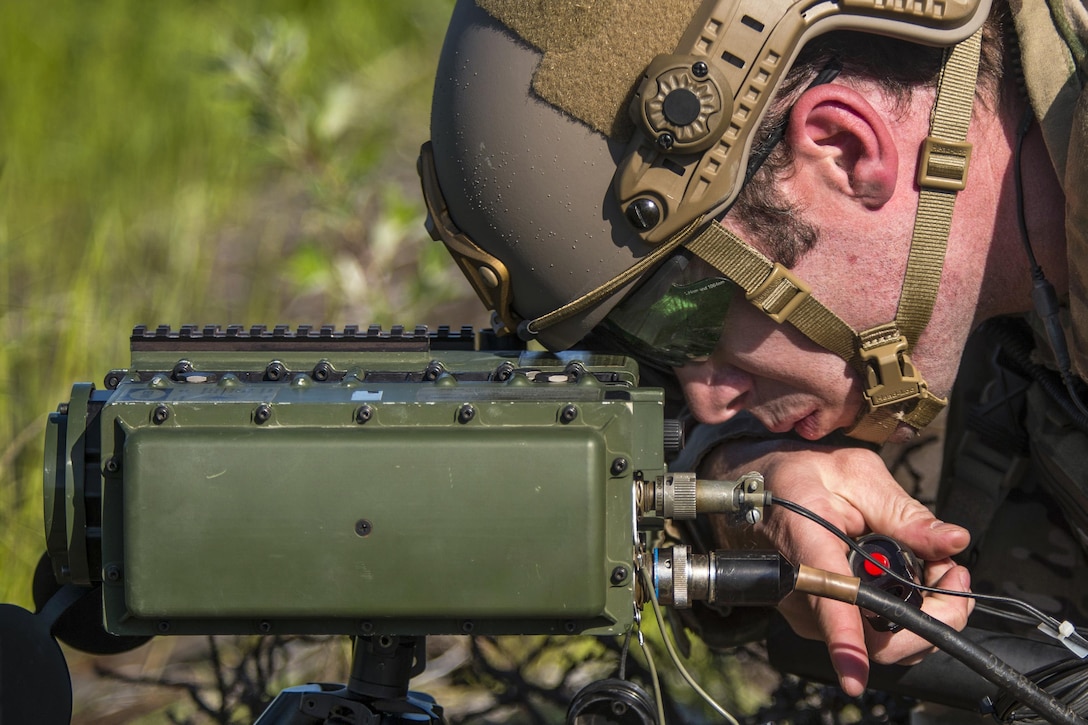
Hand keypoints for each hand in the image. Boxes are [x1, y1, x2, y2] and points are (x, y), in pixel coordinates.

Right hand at [700, 438, 973, 694]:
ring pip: (878, 643)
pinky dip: (905, 616)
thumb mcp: (854, 473)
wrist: (755, 491)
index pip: (828, 597)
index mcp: (806, 543)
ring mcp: (807, 611)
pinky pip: (870, 635)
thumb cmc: (798, 477)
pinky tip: (912, 580)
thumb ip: (903, 511)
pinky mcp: (818, 621)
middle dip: (933, 619)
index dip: (843, 640)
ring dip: (925, 616)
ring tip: (938, 567)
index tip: (853, 677)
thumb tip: (954, 541)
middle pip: (871, 639)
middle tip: (955, 573)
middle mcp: (801, 589)